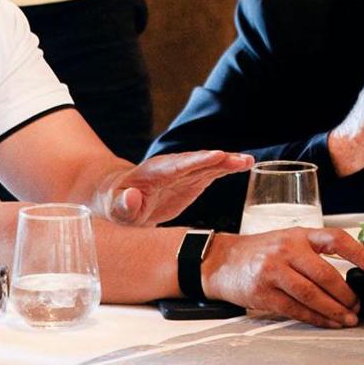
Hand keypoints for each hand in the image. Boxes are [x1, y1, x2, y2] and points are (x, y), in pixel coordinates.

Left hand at [94, 150, 254, 225]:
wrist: (122, 201)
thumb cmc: (117, 205)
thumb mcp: (116, 208)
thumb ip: (124, 205)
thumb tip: (132, 197)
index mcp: (154, 173)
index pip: (178, 165)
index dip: (197, 161)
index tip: (216, 155)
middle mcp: (172, 168)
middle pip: (197, 162)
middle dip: (217, 160)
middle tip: (238, 159)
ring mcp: (184, 173)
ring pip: (208, 165)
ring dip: (228, 162)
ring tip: (247, 161)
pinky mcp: (192, 181)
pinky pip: (212, 172)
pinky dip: (227, 168)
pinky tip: (244, 164)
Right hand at [203, 227, 363, 327]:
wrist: (221, 261)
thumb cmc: (259, 251)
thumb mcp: (287, 239)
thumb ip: (313, 252)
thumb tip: (347, 273)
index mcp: (298, 234)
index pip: (336, 239)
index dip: (359, 254)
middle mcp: (287, 249)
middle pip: (325, 274)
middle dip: (346, 294)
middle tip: (358, 305)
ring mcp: (274, 271)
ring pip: (312, 295)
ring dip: (333, 311)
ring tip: (347, 318)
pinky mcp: (264, 293)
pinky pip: (295, 309)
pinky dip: (314, 318)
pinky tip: (325, 322)